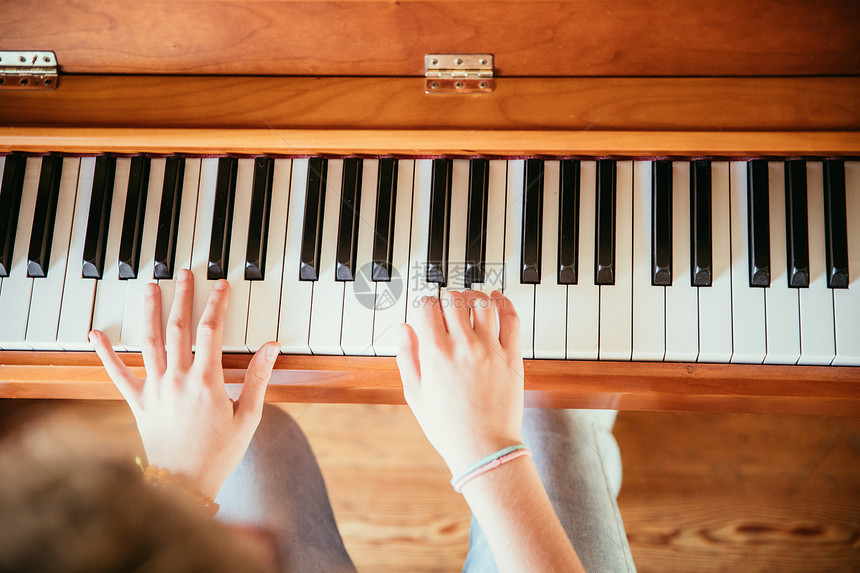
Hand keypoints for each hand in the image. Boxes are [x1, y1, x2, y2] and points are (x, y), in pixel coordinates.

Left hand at [89, 270, 279, 498]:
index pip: (212, 331)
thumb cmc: (219, 454)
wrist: (185, 484)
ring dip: (150, 311)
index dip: (217, 304)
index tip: (222, 286)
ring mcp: (155, 389)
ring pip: (149, 341)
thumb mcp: (248, 417)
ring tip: (150, 287)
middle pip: (178, 328)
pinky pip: (118, 375)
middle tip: (184, 274)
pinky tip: (96, 334)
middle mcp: (177, 379)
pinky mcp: (138, 403)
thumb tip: (270, 348)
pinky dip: (105, 354)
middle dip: (182, 297)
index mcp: (207, 381)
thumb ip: (258, 379)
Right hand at [396, 290, 524, 474]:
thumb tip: (405, 328)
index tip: (426, 312)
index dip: (424, 306)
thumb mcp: (415, 394)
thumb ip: (407, 356)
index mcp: (436, 354)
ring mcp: (491, 349)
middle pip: (453, 300)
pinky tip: (496, 300)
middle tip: (446, 311)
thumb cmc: (449, 428)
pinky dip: (503, 303)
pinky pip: (511, 317)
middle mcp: (464, 346)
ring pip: (482, 303)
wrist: (484, 449)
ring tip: (468, 303)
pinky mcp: (512, 356)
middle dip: (446, 301)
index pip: (427, 307)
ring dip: (472, 297)